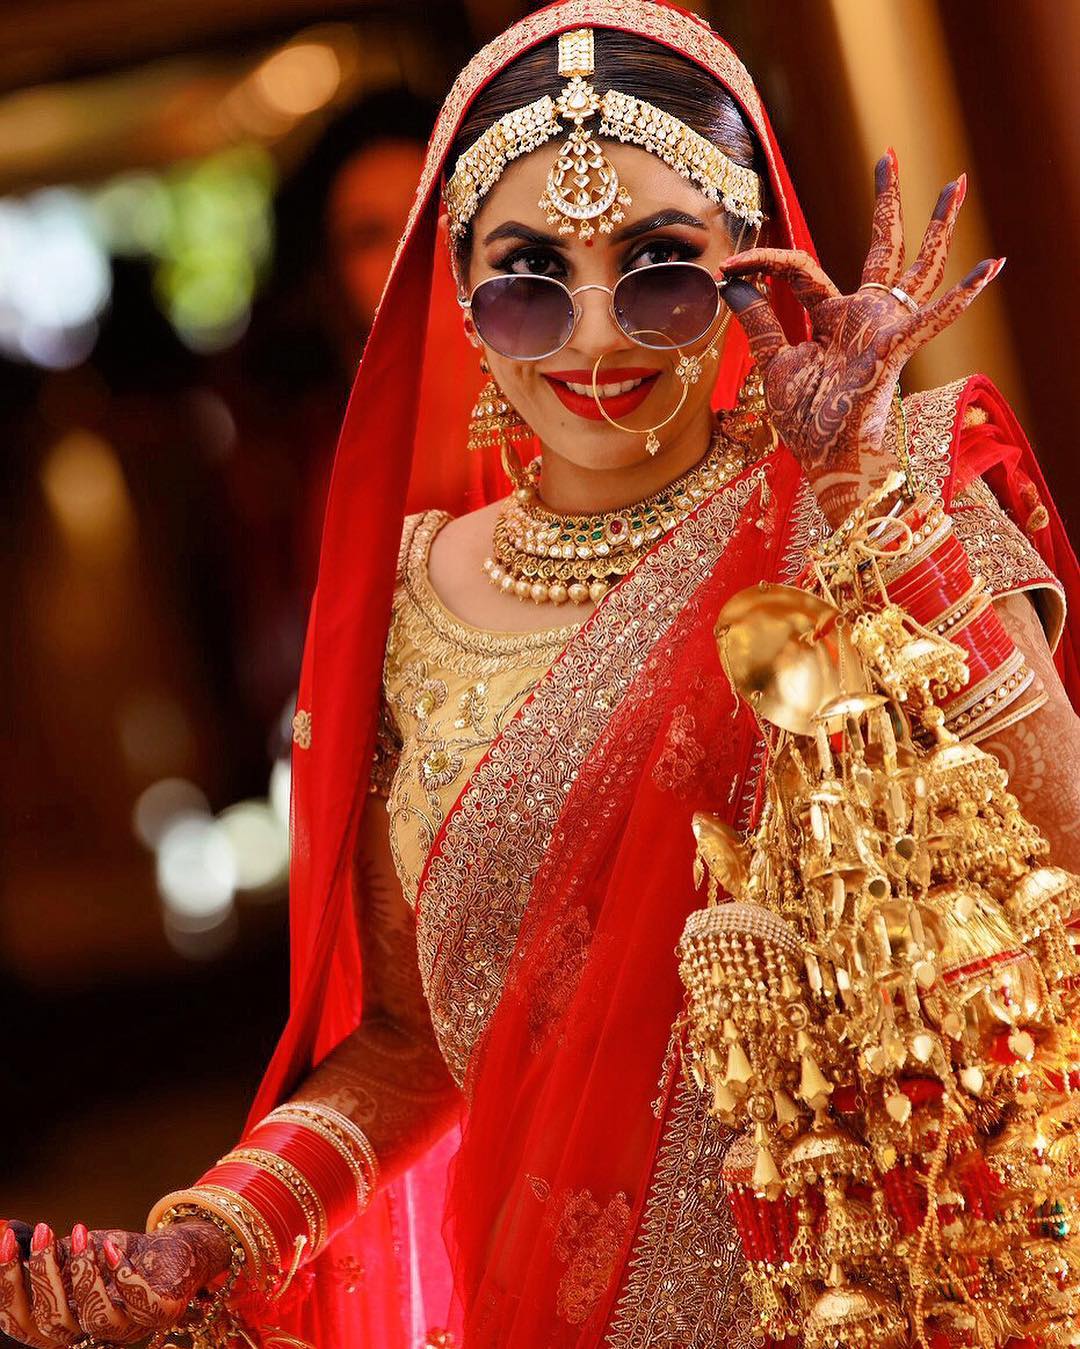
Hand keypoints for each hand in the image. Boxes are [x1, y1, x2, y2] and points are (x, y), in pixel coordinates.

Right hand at [0, 1217, 232, 1346]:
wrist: (170, 1249)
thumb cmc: (117, 1254)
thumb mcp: (75, 1250)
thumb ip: (47, 1253)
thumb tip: (10, 1231)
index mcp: (62, 1325)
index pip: (21, 1322)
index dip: (8, 1286)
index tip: (7, 1240)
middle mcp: (89, 1334)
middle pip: (53, 1323)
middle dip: (43, 1274)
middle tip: (45, 1230)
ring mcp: (127, 1327)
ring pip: (96, 1318)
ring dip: (84, 1273)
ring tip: (83, 1233)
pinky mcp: (162, 1312)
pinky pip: (142, 1306)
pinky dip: (126, 1278)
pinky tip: (112, 1249)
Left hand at [718, 147, 1003, 525]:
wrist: (823, 457)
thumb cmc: (804, 420)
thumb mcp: (773, 364)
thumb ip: (759, 322)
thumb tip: (731, 284)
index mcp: (831, 318)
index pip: (799, 269)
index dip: (762, 262)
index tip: (728, 264)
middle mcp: (864, 316)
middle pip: (882, 247)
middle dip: (887, 202)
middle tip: (889, 155)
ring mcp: (885, 328)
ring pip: (918, 266)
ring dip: (938, 226)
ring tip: (957, 183)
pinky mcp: (897, 347)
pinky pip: (934, 317)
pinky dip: (961, 294)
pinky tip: (990, 267)